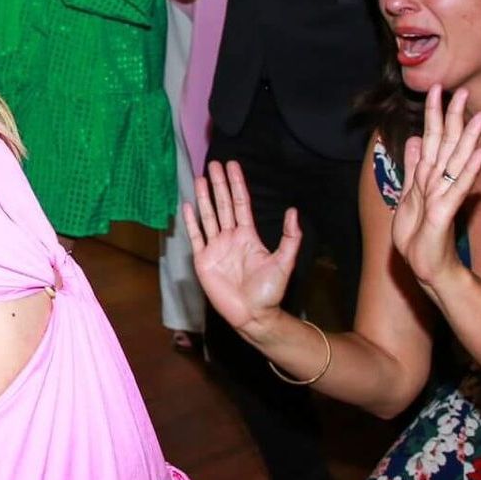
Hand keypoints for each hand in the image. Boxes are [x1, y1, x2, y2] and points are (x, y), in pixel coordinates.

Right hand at [183, 161, 300, 337]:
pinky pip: (196, 235)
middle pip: (222, 205)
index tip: (232, 166)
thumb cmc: (269, 291)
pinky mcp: (203, 259)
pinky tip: (187, 205)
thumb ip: (290, 238)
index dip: (236, 185)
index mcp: (247, 235)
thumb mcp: (284, 262)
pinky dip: (190, 221)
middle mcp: (230, 237)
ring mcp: (215, 247)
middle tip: (214, 163)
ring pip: (208, 216)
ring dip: (204, 197)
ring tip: (200, 178)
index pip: (240, 204)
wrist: (252, 315)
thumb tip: (293, 211)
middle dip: (218, 184)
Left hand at [393, 85, 480, 291]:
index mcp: (429, 176)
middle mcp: (440, 181)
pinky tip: (480, 153)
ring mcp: (444, 194)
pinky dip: (468, 169)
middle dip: (455, 118)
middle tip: (463, 93)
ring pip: (457, 160)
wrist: (426, 265)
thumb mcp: (409, 196)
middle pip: (448, 144)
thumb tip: (415, 140)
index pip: (434, 139)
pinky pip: (458, 187)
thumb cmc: (419, 233)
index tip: (436, 89)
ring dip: (470, 138)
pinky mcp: (446, 211)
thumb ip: (413, 168)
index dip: (434, 115)